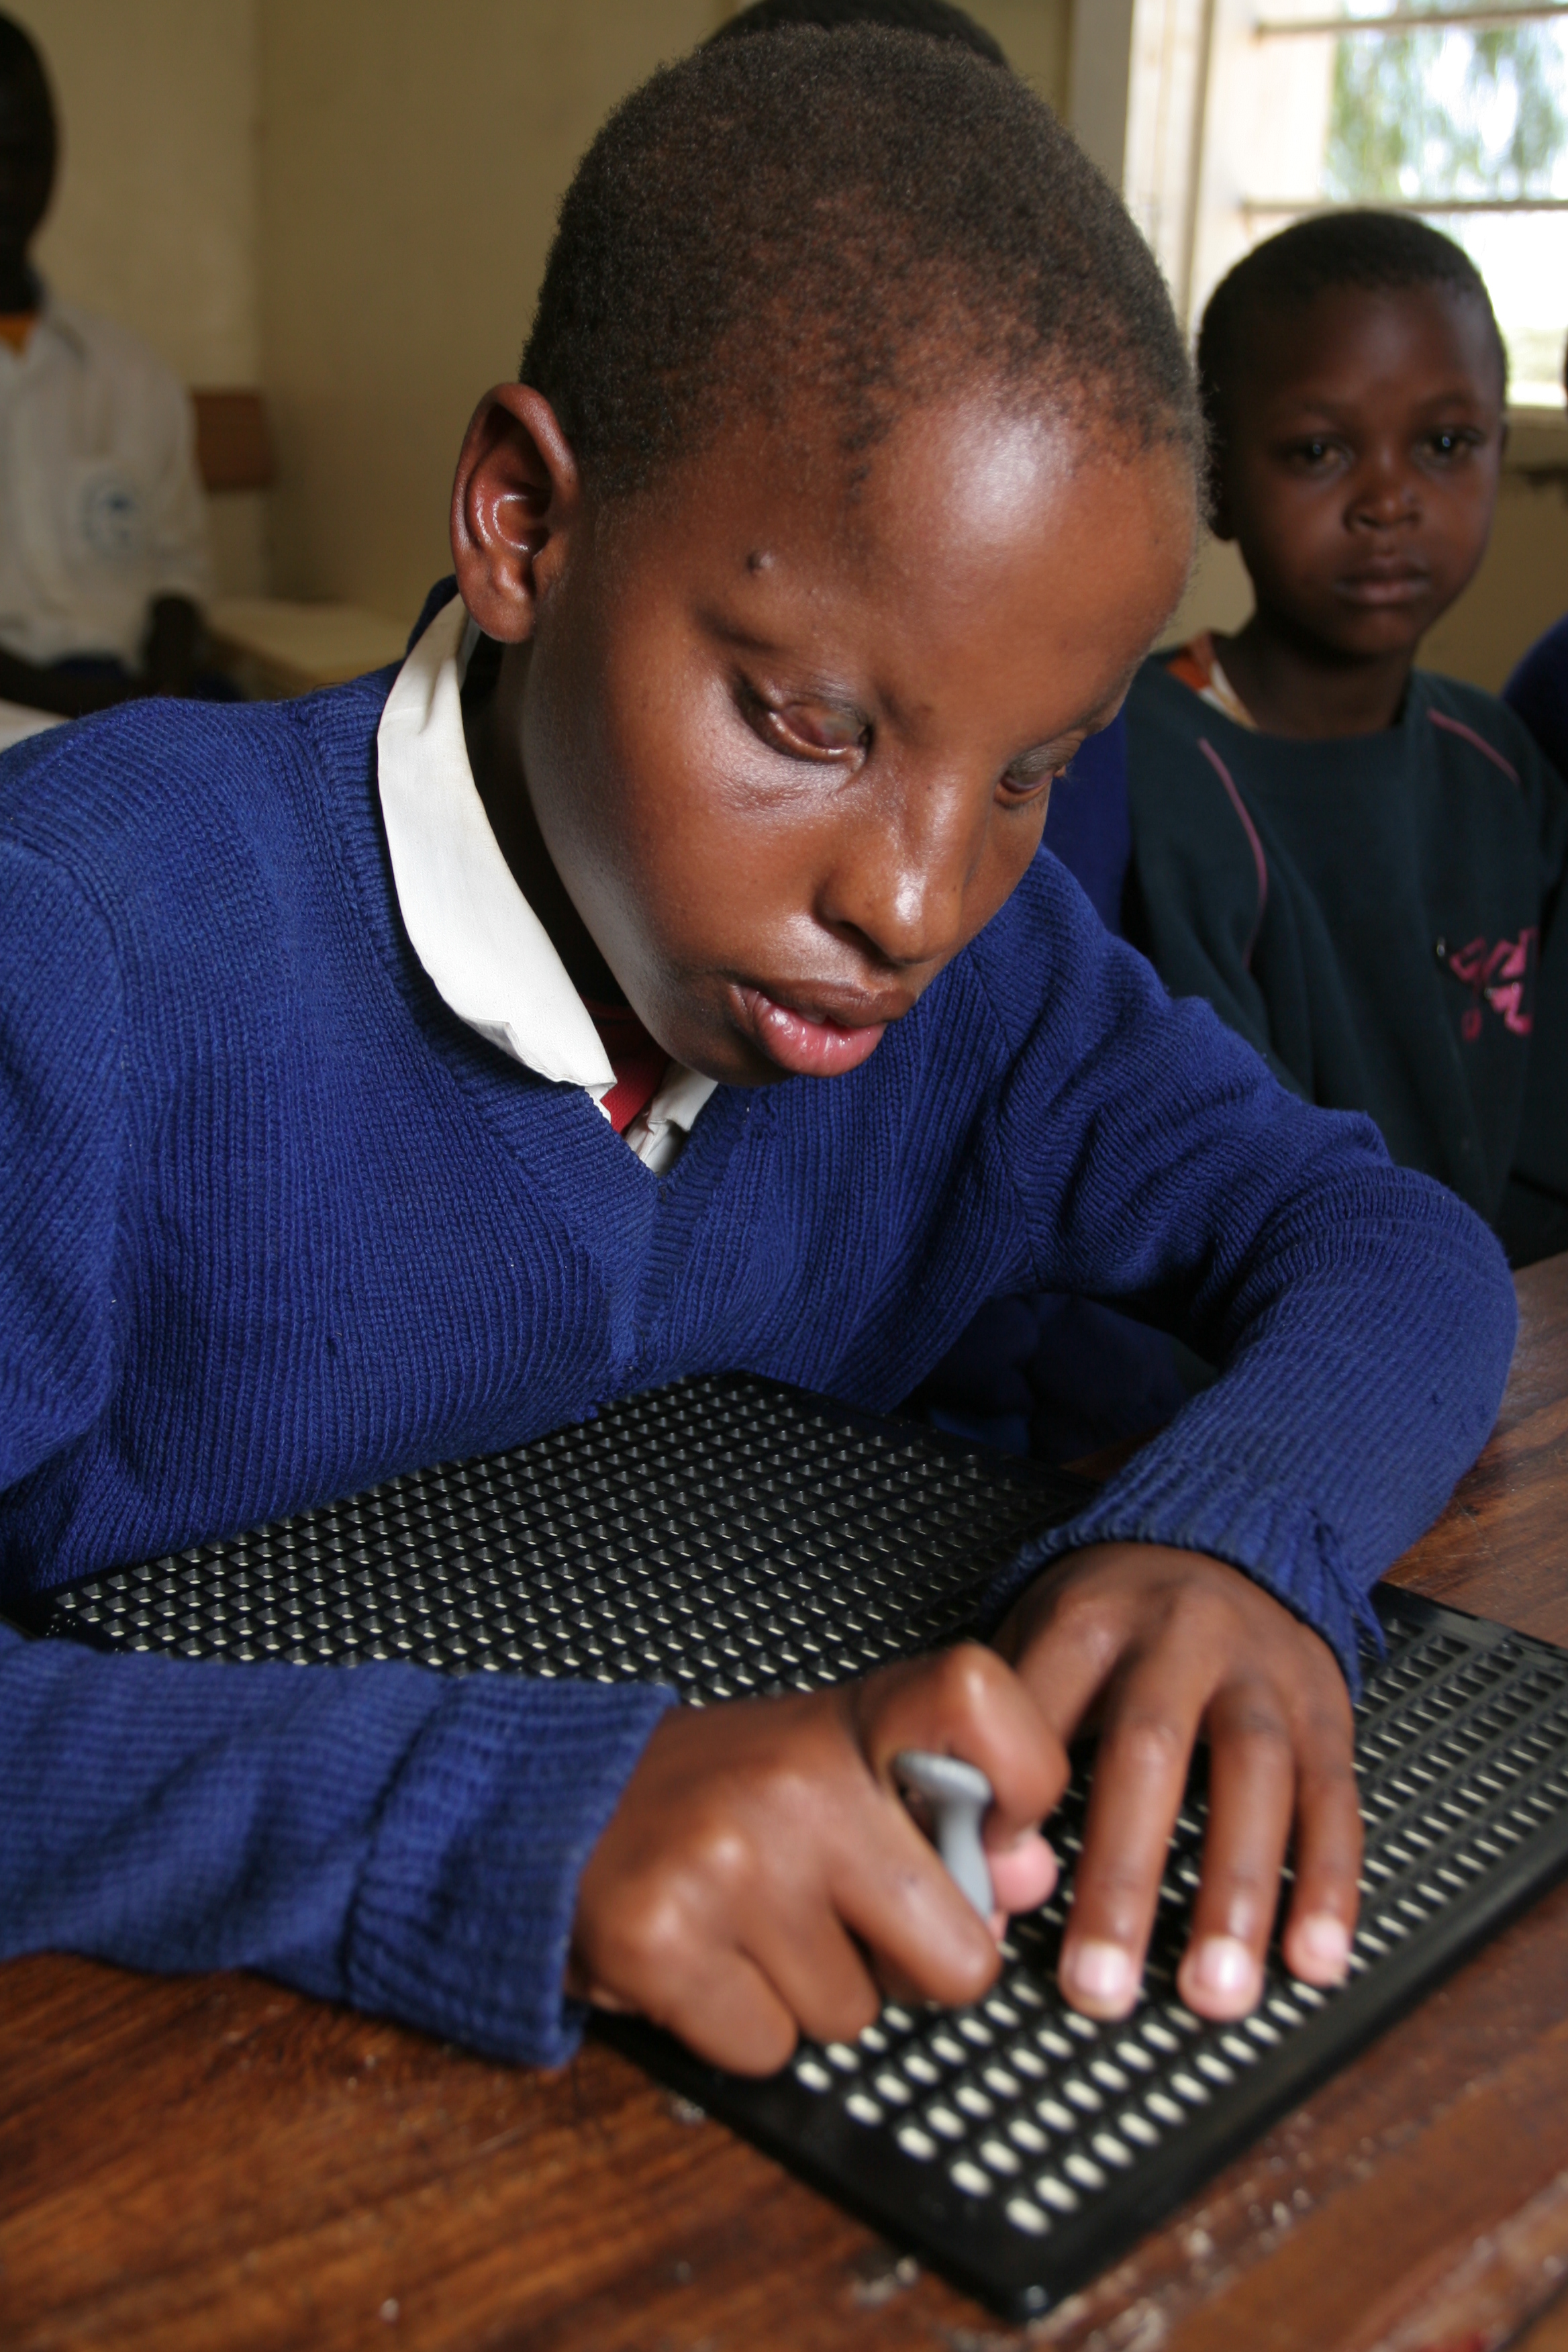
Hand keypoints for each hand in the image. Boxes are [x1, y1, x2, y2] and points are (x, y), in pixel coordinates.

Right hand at [569, 1644, 1060, 2074]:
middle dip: (910, 1969)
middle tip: (842, 1916)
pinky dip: (742, 2028)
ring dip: (812, 1995)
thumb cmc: (720, 1794)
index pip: (982, 1699)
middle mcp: (798, 1781)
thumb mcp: (838, 1769)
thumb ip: (945, 1815)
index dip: (1023, 1780)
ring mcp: (729, 1861)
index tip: (994, 1830)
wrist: (557, 1802)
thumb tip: (1028, 1882)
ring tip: (755, 1925)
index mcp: (853, 1719)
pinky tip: (708, 1960)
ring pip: (854, 2016)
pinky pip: (768, 2049)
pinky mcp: (663, 1940)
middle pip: (957, 1954)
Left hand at [997, 1543, 1360, 2024]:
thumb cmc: (1116, 1615)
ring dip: (1236, 1893)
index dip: (1015, 1800)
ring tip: (1215, 1992)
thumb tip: (963, 1856)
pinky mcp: (1324, 1709)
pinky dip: (1328, 1884)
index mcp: (1091, 1618)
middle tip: (1098, 1983)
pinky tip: (1313, 1959)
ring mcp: (1261, 1673)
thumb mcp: (1042, 1630)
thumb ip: (1003, 1727)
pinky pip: (1333, 1800)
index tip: (995, 1885)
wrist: (1231, 1538)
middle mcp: (1180, 1636)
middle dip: (1123, 1877)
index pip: (1041, 1709)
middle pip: (1149, 1751)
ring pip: (1256, 1778)